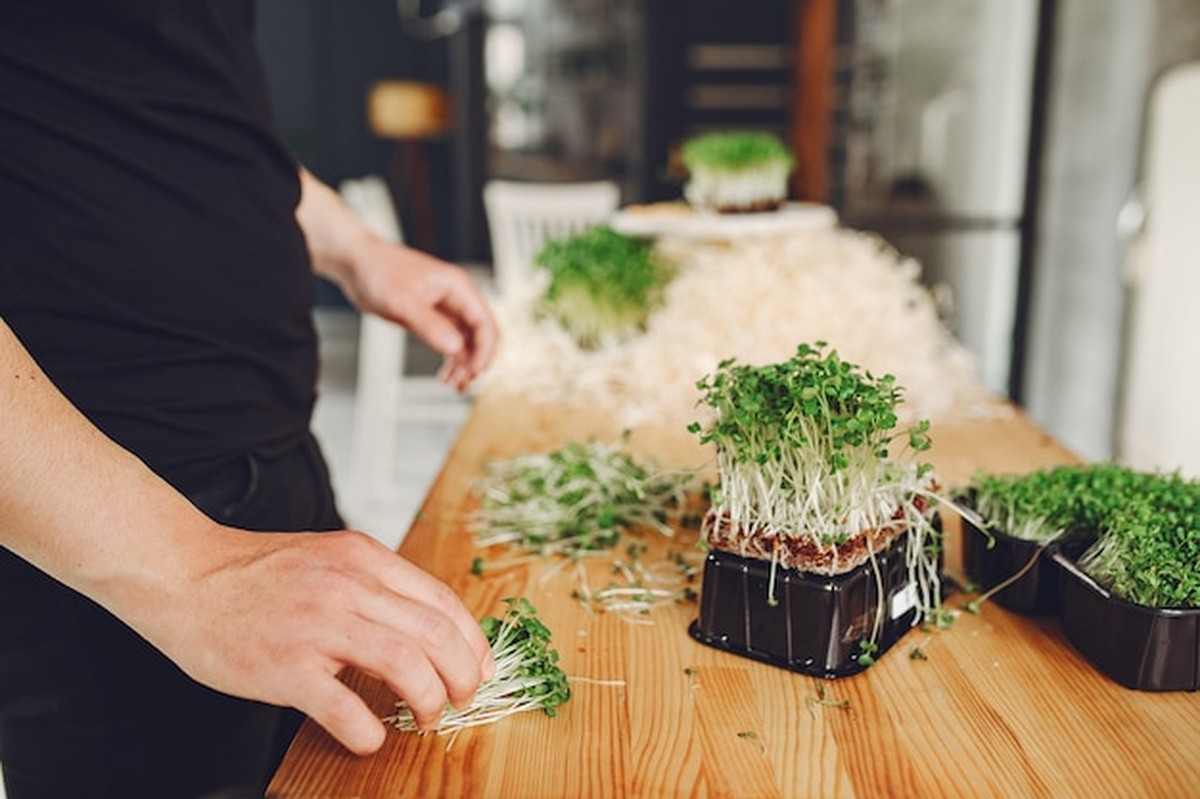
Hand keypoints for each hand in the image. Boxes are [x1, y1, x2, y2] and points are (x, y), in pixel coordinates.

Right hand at [152, 524, 494, 754]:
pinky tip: (367, 738)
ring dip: (429, 701)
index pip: (442, 602)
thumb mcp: (329, 560)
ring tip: (426, 717)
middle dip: (464, 676)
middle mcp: (348, 586)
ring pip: (406, 665)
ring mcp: (317, 626)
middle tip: (462, 700)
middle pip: (436, 635)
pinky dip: (367, 733)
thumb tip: (430, 627)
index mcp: (364, 558)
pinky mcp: (286, 666)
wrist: (184, 577)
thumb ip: (376, 586)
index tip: (481, 667)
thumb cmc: (256, 576)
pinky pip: (345, 709)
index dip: (472, 642)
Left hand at [338, 239, 497, 391]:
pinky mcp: (432, 317)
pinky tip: (444, 374)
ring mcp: (445, 308)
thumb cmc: (379, 271)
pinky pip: (450, 341)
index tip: (472, 373)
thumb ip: (430, 325)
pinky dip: (450, 359)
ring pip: (467, 342)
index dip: (484, 352)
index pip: (485, 324)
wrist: (357, 263)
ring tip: (454, 385)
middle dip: (475, 361)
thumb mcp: (403, 302)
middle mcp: (457, 298)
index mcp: (459, 287)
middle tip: (462, 384)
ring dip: (464, 364)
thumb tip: (454, 348)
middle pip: (481, 335)